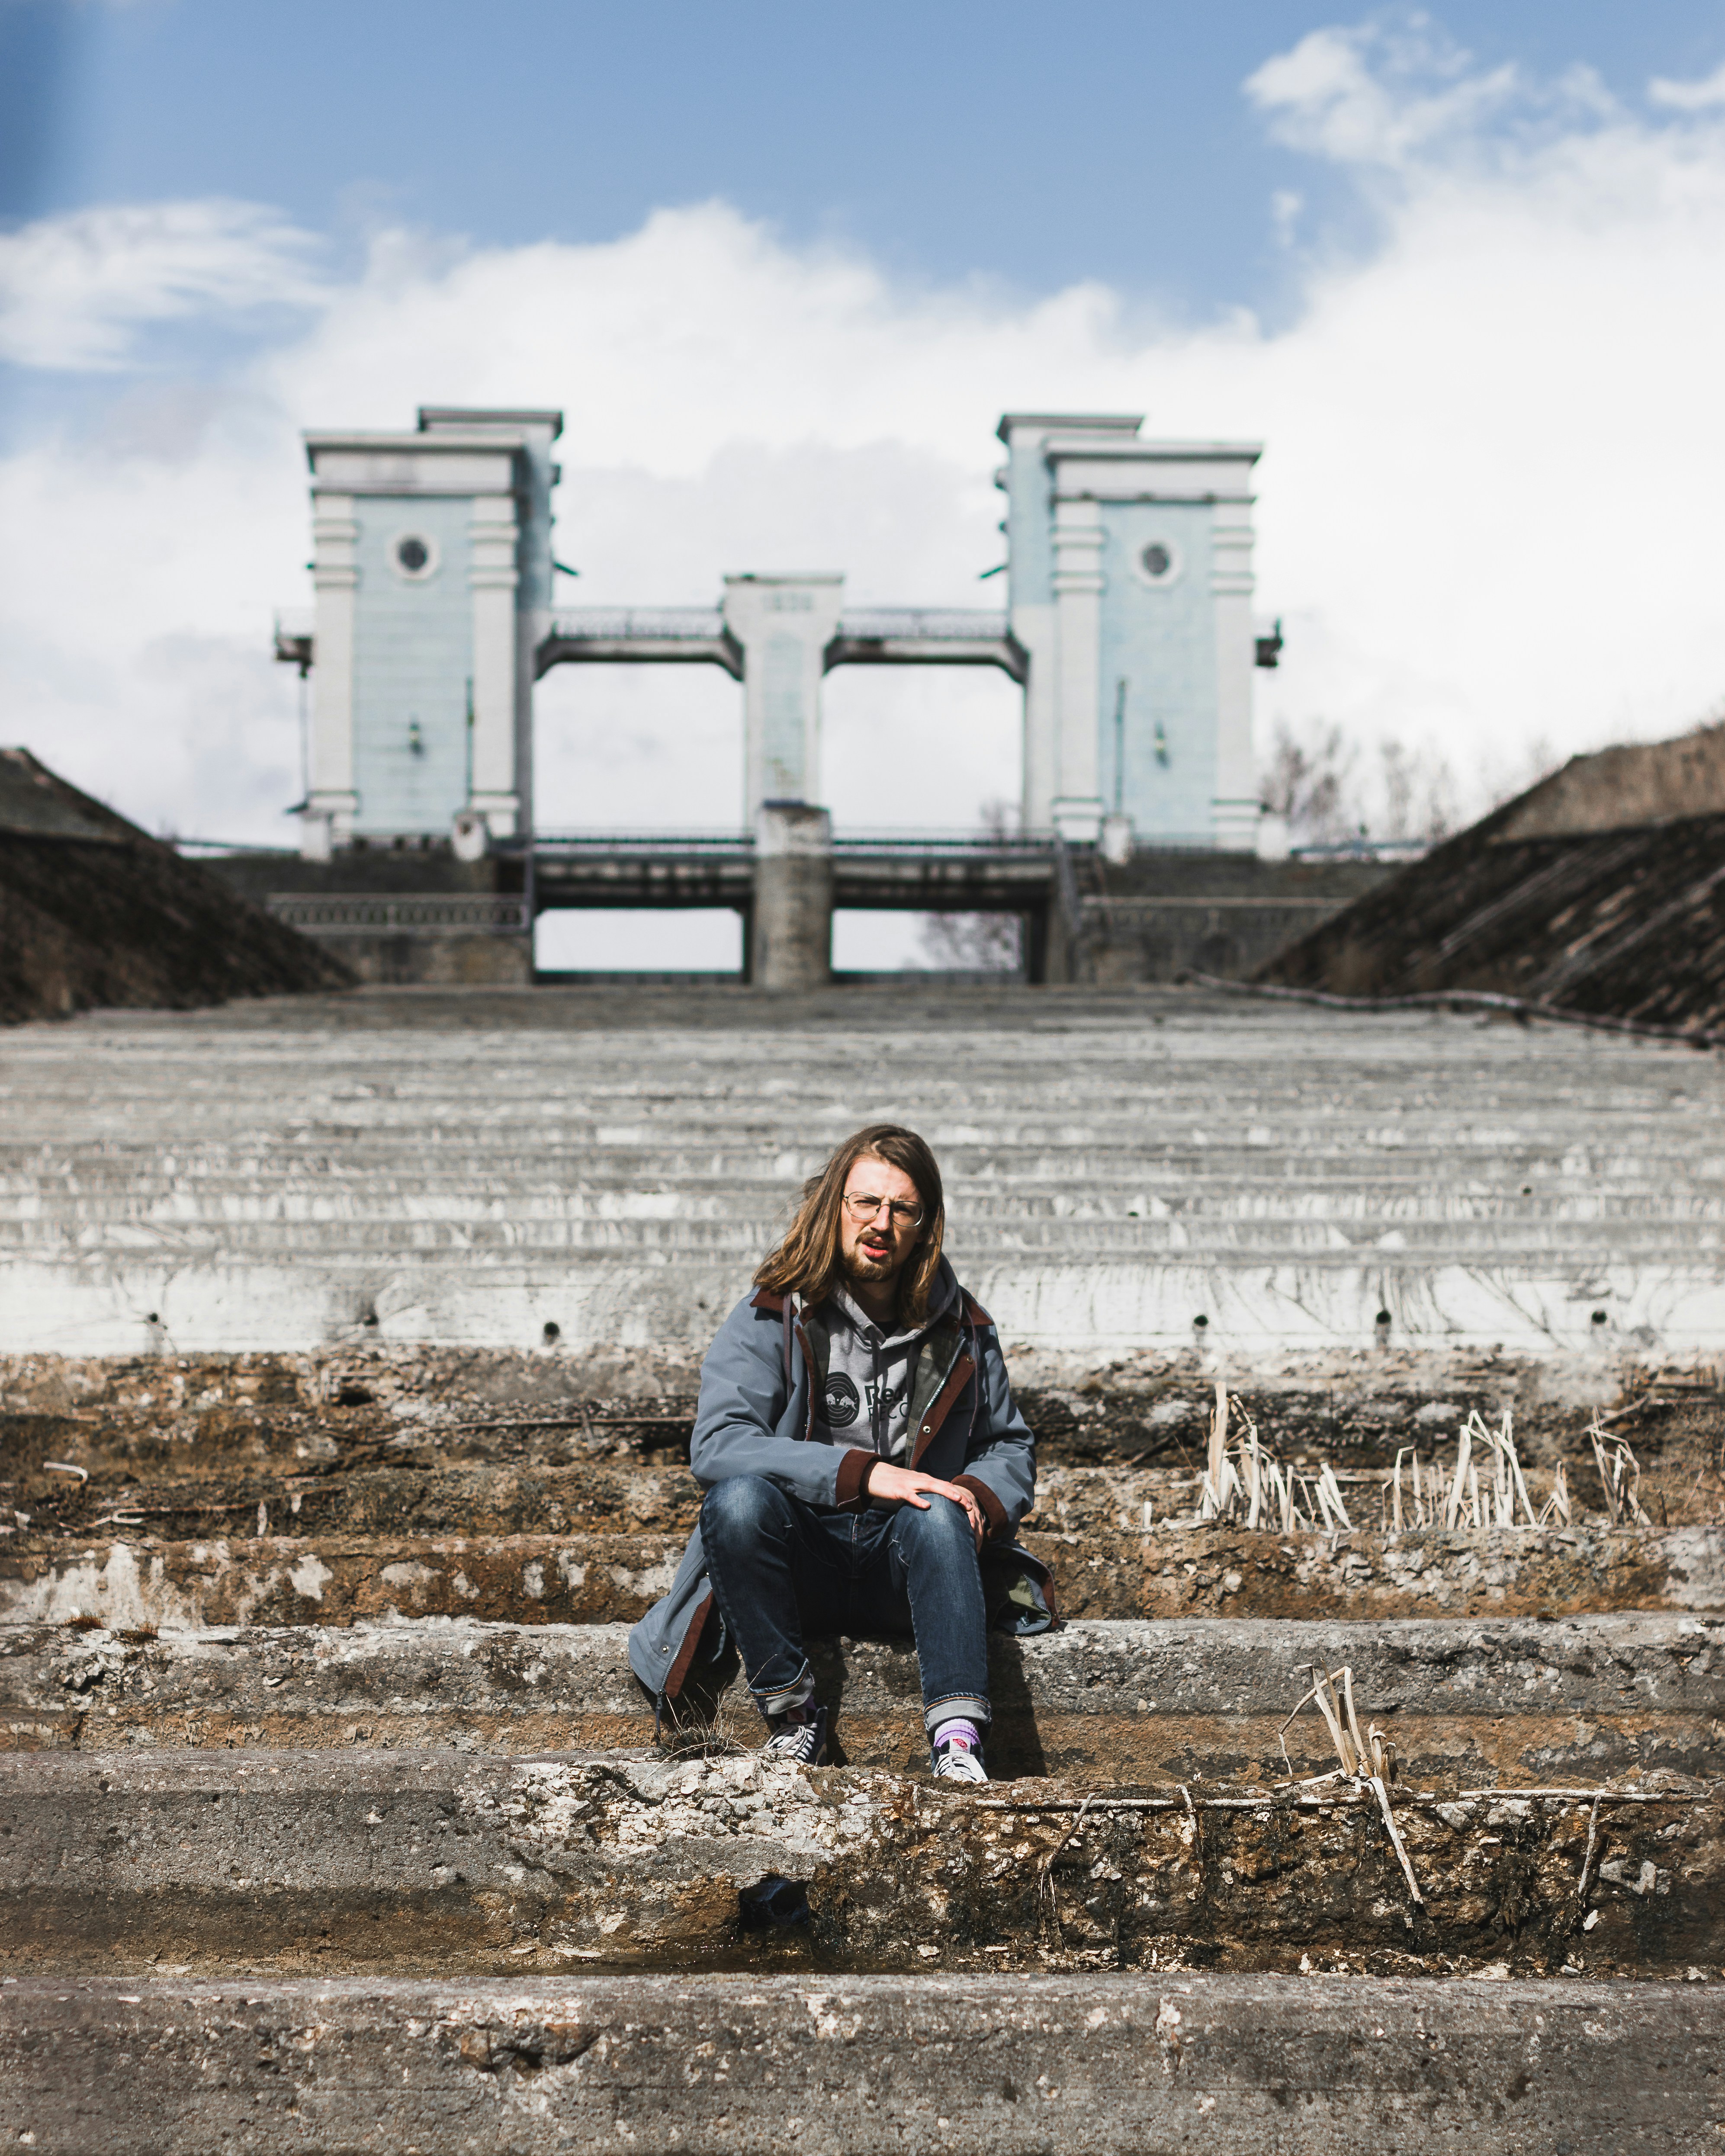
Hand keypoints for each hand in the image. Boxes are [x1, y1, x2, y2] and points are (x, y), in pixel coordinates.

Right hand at [865, 1462, 983, 1548]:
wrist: (874, 1474)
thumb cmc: (894, 1482)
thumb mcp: (911, 1485)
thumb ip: (923, 1491)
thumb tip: (935, 1503)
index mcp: (923, 1479)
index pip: (945, 1486)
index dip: (958, 1495)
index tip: (970, 1506)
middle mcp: (919, 1479)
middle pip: (942, 1486)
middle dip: (957, 1495)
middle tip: (970, 1506)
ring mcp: (909, 1484)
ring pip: (930, 1487)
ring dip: (945, 1493)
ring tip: (958, 1499)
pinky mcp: (898, 1490)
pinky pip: (910, 1496)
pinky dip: (919, 1500)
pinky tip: (927, 1506)